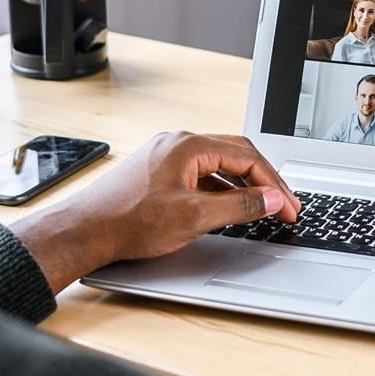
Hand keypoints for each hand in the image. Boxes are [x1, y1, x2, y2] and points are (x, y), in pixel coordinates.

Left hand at [10, 132, 299, 292]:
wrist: (85, 231)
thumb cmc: (129, 221)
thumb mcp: (194, 217)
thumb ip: (239, 206)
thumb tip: (271, 200)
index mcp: (189, 146)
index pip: (247, 157)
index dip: (274, 184)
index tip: (289, 207)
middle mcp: (177, 144)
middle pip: (236, 155)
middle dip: (264, 181)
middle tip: (284, 206)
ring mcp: (166, 156)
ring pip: (218, 165)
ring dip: (243, 185)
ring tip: (262, 208)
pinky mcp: (158, 172)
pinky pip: (200, 174)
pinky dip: (220, 189)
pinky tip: (227, 208)